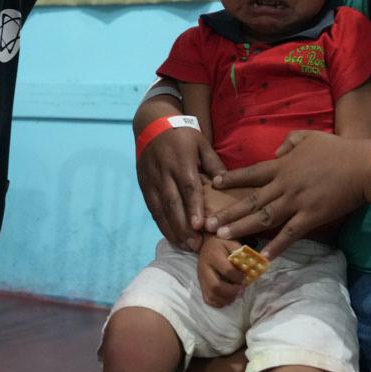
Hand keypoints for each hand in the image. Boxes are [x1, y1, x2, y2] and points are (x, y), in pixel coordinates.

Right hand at [137, 121, 226, 250]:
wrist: (152, 125)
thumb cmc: (182, 135)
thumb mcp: (201, 142)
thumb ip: (213, 163)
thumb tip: (226, 183)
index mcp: (181, 161)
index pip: (187, 187)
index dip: (193, 207)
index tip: (199, 226)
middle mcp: (164, 173)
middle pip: (173, 203)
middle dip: (183, 226)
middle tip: (195, 245)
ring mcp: (151, 180)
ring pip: (161, 209)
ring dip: (172, 229)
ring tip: (185, 246)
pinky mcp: (144, 186)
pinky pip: (153, 208)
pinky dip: (161, 224)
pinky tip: (172, 237)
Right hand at [197, 236, 247, 307]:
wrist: (207, 244)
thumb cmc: (223, 244)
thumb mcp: (232, 243)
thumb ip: (241, 254)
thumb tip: (251, 266)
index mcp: (213, 255)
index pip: (227, 271)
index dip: (239, 277)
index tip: (245, 276)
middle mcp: (204, 268)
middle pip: (216, 287)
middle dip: (232, 292)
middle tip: (242, 289)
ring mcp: (201, 278)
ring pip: (211, 295)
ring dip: (227, 298)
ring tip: (236, 294)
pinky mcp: (201, 285)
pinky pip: (208, 299)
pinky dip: (219, 302)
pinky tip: (228, 297)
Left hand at [206, 131, 370, 257]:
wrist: (361, 167)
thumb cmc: (336, 150)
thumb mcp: (308, 137)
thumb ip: (288, 143)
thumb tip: (275, 152)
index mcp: (282, 165)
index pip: (250, 173)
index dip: (231, 180)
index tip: (212, 185)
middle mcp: (283, 185)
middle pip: (250, 200)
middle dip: (228, 212)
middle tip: (207, 224)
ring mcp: (296, 202)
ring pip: (263, 218)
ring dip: (241, 228)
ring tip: (222, 238)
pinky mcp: (310, 217)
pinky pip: (289, 234)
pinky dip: (276, 246)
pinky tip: (263, 257)